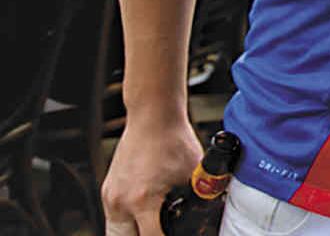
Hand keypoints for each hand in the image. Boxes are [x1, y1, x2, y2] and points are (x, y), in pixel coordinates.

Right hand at [102, 114, 201, 235]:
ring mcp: (110, 197)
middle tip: (160, 231)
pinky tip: (144, 216)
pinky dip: (128, 222)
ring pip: (116, 233)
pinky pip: (114, 217)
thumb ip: (199, 199)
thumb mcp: (195, 174)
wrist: (153, 117)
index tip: (179, 234)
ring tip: (151, 226)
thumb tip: (209, 216)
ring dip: (133, 234)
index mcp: (143, 200)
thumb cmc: (175, 141)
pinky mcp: (107, 190)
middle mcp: (121, 202)